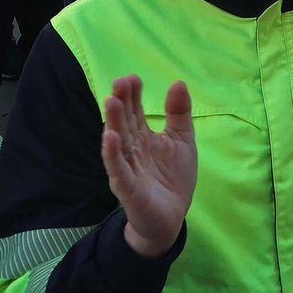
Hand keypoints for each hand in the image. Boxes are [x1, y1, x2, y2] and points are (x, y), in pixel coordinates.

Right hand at [100, 75, 195, 259]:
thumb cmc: (173, 177)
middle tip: (119, 82)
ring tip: (111, 101)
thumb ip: (179, 113)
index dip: (132, 96)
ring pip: (117, 143)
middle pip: (124, 124)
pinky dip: (112, 154)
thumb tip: (177, 82)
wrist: (172, 217)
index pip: (134, 113)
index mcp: (142, 138)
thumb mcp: (182, 140)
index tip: (132, 77)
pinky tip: (110, 137)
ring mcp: (127, 169)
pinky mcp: (127, 188)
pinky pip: (118, 170)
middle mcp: (131, 150)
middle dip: (121, 103)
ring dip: (113, 123)